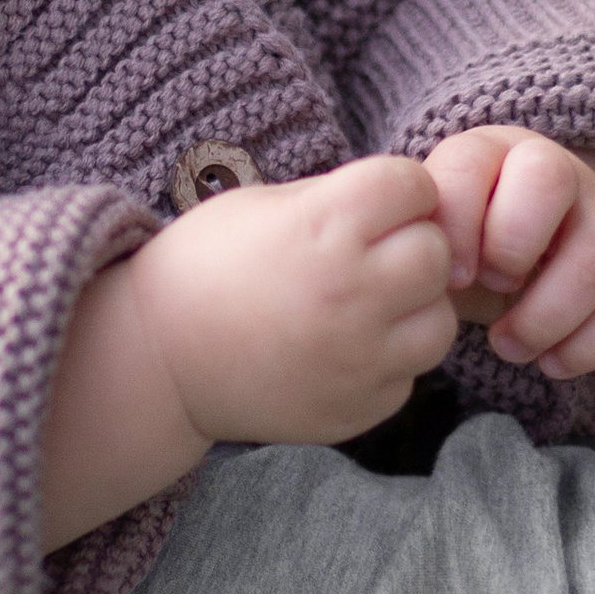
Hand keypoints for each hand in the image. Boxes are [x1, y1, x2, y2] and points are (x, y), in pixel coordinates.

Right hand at [131, 155, 458, 445]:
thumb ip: (341, 199)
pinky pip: (408, 375)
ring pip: (438, 322)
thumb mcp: (264, 205)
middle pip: (436, 253)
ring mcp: (358, 358)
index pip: (414, 185)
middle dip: (411, 246)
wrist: (156, 359)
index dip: (399, 190)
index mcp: (326, 226)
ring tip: (364, 306)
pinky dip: (386, 361)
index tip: (373, 204)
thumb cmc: (206, 267)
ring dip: (412, 310)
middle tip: (371, 256)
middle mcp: (352, 292)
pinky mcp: (358, 407)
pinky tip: (341, 349)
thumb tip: (409, 200)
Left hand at [423, 126, 594, 378]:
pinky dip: (589, 346)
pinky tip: (550, 363)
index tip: (450, 277)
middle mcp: (556, 172)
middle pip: (552, 179)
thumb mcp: (433, 232)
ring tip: (508, 346)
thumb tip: (411, 273)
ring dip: (548, 316)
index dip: (458, 223)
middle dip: (513, 245)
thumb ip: (417, 238)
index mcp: (492, 154)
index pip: (475, 165)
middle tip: (491, 289)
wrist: (519, 254)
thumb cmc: (464, 244)